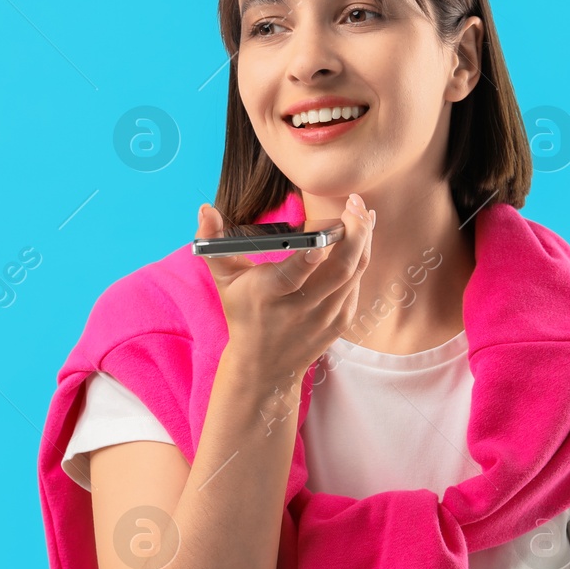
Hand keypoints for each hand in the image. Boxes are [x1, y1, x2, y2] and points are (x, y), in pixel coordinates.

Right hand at [196, 194, 374, 383]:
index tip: (324, 231)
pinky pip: (357, 284)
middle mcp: (301, 309)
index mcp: (269, 295)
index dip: (312, 254)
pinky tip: (364, 234)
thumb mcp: (223, 280)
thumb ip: (212, 243)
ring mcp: (324, 317)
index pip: (294, 275)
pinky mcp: (339, 322)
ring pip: (354, 274)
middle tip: (355, 204)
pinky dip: (363, 256)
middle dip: (354, 234)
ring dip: (364, 240)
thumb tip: (205, 209)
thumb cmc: (243, 312)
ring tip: (363, 211)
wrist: (264, 365)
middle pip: (337, 271)